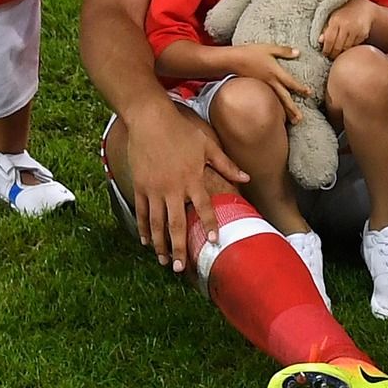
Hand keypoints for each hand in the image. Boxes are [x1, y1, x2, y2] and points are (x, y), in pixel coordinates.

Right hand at [125, 103, 247, 272]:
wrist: (150, 119)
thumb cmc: (181, 130)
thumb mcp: (207, 145)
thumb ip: (226, 164)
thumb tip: (247, 177)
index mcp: (193, 179)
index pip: (204, 208)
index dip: (210, 225)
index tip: (215, 241)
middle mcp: (173, 188)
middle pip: (176, 225)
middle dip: (179, 248)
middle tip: (181, 268)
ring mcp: (154, 189)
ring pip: (156, 223)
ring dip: (159, 245)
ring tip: (164, 261)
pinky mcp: (140, 186)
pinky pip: (142, 212)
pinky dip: (143, 228)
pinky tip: (145, 242)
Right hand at [224, 44, 309, 121]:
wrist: (232, 60)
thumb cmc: (251, 52)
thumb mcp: (269, 48)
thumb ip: (284, 51)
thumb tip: (298, 52)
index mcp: (275, 72)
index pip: (291, 82)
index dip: (300, 88)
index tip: (309, 93)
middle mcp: (270, 82)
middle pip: (284, 98)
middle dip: (293, 109)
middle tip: (300, 119)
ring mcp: (263, 87)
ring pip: (276, 102)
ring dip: (285, 112)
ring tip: (293, 121)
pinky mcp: (257, 89)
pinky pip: (268, 100)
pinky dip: (275, 108)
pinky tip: (279, 114)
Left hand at [318, 0, 376, 57]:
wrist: (362, 7)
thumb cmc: (344, 13)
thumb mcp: (332, 17)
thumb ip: (325, 29)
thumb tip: (319, 41)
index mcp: (336, 20)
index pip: (329, 39)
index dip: (326, 49)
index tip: (324, 53)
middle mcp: (346, 25)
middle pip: (338, 46)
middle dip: (333, 54)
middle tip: (330, 56)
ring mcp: (356, 30)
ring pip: (346, 48)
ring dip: (341, 52)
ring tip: (338, 53)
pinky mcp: (363, 34)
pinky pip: (355, 45)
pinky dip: (350, 48)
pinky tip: (347, 45)